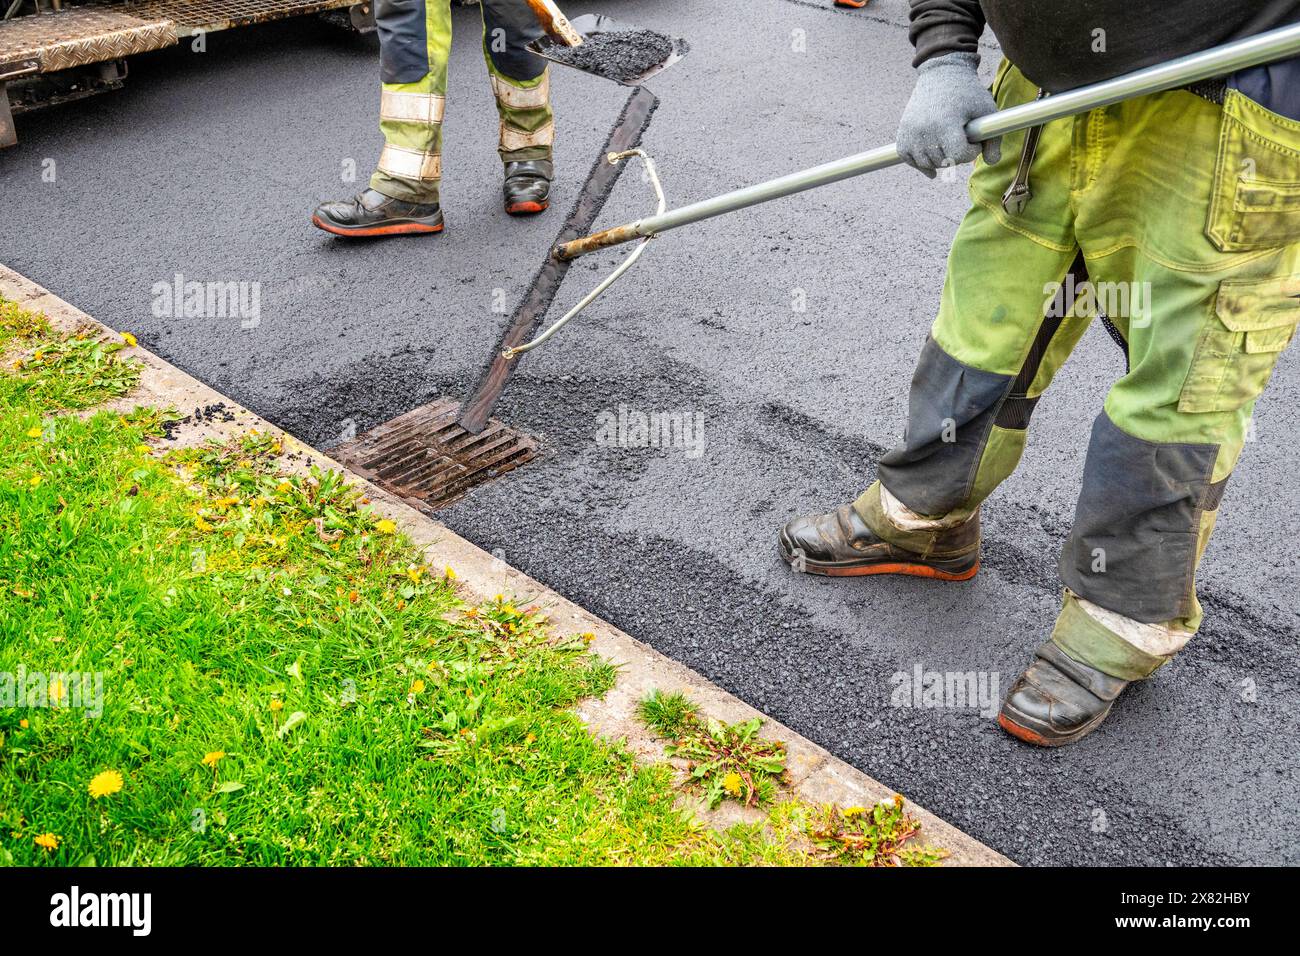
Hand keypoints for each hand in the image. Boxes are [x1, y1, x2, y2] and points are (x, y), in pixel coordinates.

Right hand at [896, 52, 1001, 178]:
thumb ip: (993, 138)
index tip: (975, 141)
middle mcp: (925, 129)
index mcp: (946, 123)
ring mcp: (911, 132)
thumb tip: (992, 162)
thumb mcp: (987, 109)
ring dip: (941, 161)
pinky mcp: (902, 133)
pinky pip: (908, 159)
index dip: (971, 152)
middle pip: (943, 161)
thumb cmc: (967, 92)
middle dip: (957, 156)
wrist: (941, 74)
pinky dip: (920, 164)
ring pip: (926, 164)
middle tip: (963, 141)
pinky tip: (932, 168)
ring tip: (950, 148)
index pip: (958, 155)